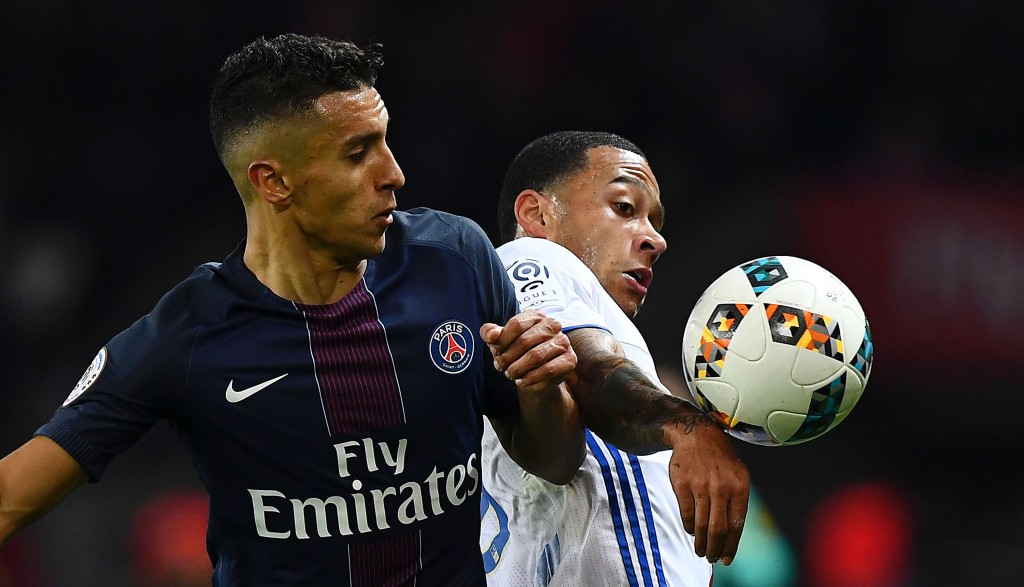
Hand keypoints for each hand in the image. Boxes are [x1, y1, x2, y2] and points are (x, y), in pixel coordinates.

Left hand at [480, 310, 576, 393]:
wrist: (537, 375)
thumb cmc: (517, 352)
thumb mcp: (500, 341)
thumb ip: (490, 333)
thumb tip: (490, 335)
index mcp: (536, 315)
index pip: (516, 324)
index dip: (502, 340)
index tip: (495, 352)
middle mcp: (553, 324)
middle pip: (524, 341)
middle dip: (507, 357)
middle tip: (499, 367)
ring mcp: (563, 341)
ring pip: (535, 356)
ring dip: (517, 369)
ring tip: (510, 374)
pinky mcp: (570, 360)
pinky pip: (548, 370)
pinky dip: (531, 378)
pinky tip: (522, 381)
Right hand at [667, 412, 749, 565]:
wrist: (696, 435)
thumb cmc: (720, 460)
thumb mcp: (739, 476)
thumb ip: (738, 502)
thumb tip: (733, 536)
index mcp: (740, 486)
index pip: (736, 525)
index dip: (731, 546)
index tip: (727, 559)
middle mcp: (721, 486)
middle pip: (718, 528)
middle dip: (715, 548)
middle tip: (712, 558)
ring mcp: (700, 485)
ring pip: (701, 524)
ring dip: (701, 542)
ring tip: (701, 551)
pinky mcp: (682, 484)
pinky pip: (685, 514)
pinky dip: (689, 527)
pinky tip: (691, 531)